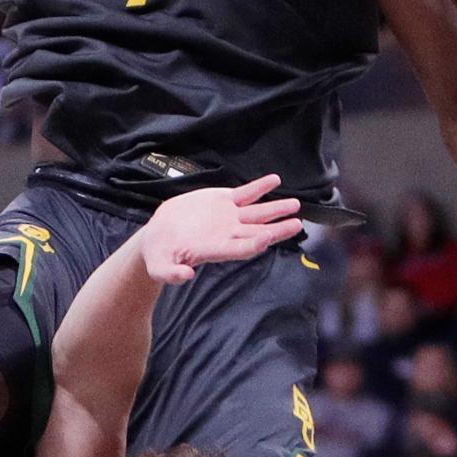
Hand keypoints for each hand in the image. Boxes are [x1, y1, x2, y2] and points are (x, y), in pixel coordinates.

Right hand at [138, 175, 302, 284]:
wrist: (160, 238)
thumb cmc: (161, 256)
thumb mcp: (160, 267)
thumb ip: (172, 273)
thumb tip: (185, 276)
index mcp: (216, 250)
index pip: (239, 249)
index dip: (252, 245)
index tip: (265, 240)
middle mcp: (228, 234)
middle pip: (258, 231)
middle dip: (277, 228)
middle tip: (296, 224)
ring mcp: (229, 217)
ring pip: (258, 212)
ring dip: (277, 209)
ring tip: (295, 204)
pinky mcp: (223, 200)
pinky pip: (246, 193)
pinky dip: (260, 187)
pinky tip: (275, 180)